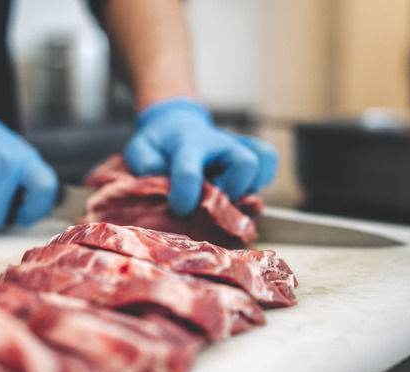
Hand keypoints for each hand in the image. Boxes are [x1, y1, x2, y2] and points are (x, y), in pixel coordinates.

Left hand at [123, 97, 276, 216]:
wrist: (175, 123)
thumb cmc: (159, 144)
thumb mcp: (140, 149)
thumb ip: (144, 164)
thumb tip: (160, 178)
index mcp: (187, 144)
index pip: (189, 172)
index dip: (185, 197)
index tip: (180, 209)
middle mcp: (218, 143)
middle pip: (244, 162)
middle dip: (232, 190)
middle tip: (215, 202)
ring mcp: (236, 146)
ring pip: (262, 161)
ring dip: (251, 185)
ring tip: (231, 196)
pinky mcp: (249, 151)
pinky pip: (269, 160)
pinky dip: (263, 178)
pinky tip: (243, 188)